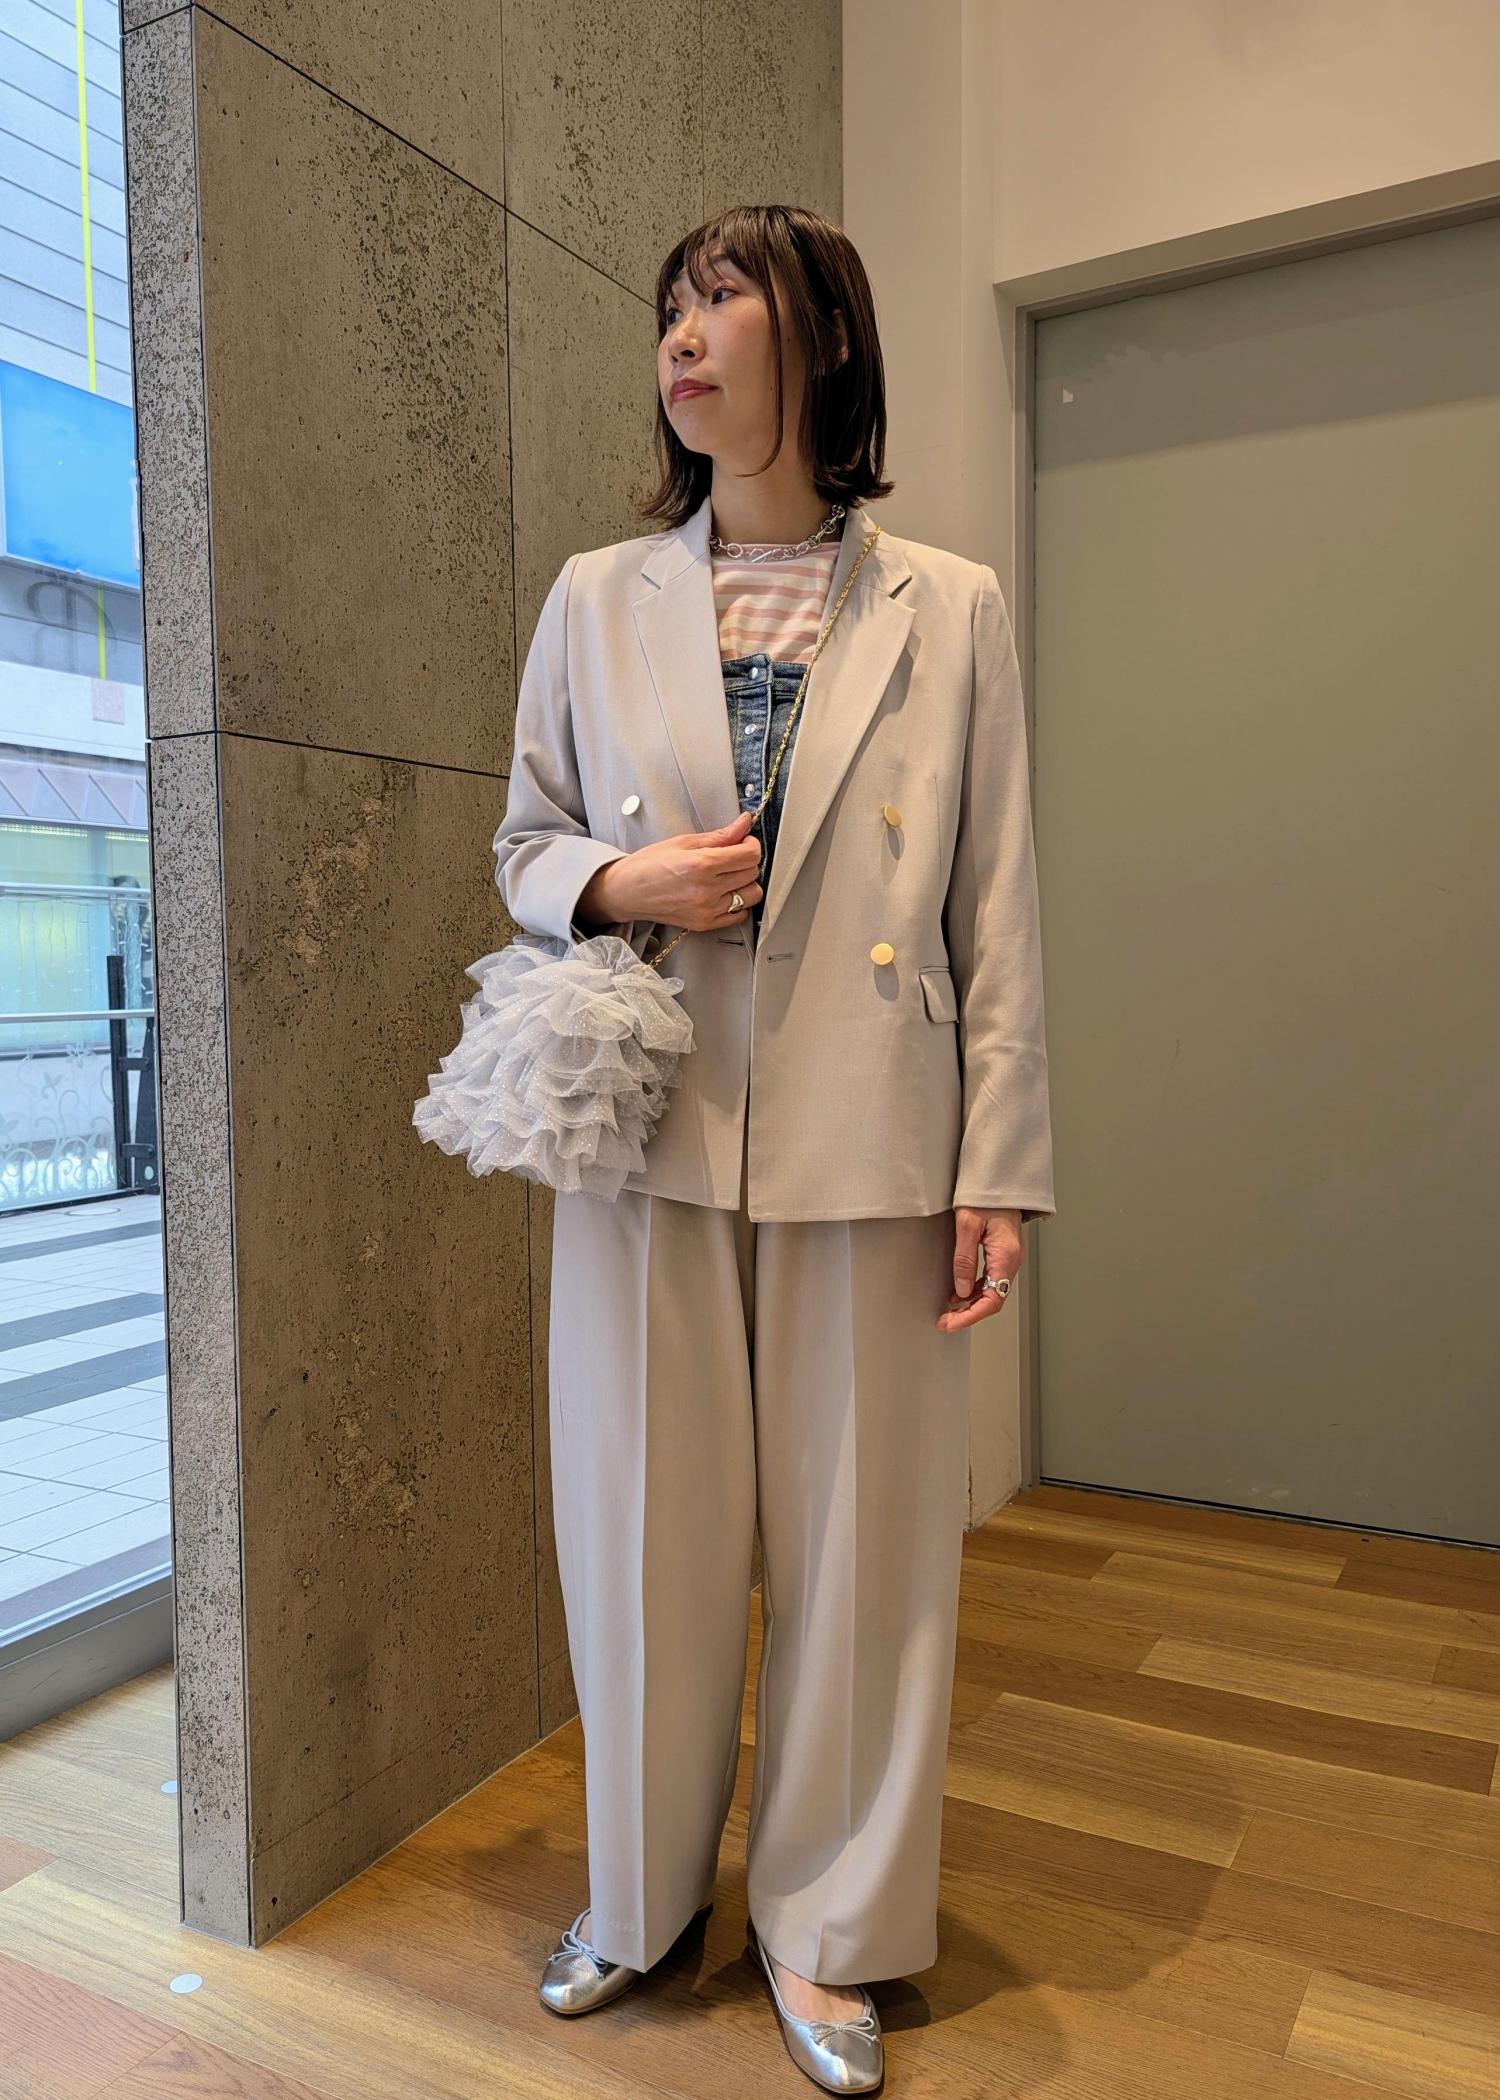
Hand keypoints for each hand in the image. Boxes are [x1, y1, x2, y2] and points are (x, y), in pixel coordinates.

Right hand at [582, 809, 763, 932]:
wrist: (627, 892)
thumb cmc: (648, 866)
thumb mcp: (684, 842)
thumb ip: (719, 836)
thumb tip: (743, 825)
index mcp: (701, 865)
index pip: (749, 855)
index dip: (751, 845)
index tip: (745, 842)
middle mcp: (706, 891)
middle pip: (752, 873)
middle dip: (747, 861)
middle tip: (733, 856)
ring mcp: (707, 910)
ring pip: (751, 895)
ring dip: (746, 883)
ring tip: (730, 876)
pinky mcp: (705, 924)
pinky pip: (739, 915)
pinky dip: (738, 904)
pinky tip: (725, 893)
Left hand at [937, 1207, 1022, 1330]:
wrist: (1000, 1179)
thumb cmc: (986, 1196)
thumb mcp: (967, 1225)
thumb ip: (964, 1259)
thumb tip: (960, 1290)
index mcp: (1006, 1256)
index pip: (992, 1300)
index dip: (971, 1316)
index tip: (951, 1323)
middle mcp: (1012, 1260)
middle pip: (993, 1299)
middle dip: (968, 1314)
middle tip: (945, 1321)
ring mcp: (1009, 1257)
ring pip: (992, 1291)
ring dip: (971, 1304)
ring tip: (949, 1310)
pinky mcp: (1003, 1253)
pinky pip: (991, 1279)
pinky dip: (975, 1290)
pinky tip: (959, 1292)